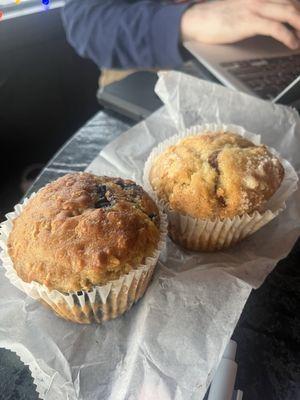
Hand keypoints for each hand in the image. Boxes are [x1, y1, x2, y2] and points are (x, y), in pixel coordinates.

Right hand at [181, 0, 299, 49]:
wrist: (195, 21)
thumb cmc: (212, 19)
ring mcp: (254, 8)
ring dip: (299, 26)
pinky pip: (276, 28)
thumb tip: (266, 23)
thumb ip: (253, 12)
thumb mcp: (237, 10)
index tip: (299, 22)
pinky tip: (292, 44)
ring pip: (289, 12)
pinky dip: (288, 36)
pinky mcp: (249, 22)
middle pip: (291, 4)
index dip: (297, 9)